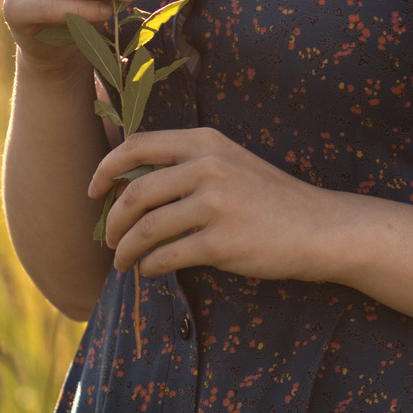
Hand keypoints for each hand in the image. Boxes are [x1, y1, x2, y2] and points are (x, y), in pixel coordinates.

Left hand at [90, 127, 344, 281]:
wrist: (319, 228)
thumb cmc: (271, 199)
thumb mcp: (230, 162)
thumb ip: (187, 164)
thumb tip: (130, 185)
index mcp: (205, 142)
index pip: (137, 145)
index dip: (105, 168)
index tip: (92, 190)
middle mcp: (207, 166)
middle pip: (135, 191)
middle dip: (111, 220)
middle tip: (107, 238)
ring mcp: (215, 204)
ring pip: (146, 228)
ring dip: (125, 249)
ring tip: (122, 261)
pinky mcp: (221, 242)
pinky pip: (166, 256)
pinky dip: (149, 266)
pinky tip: (149, 271)